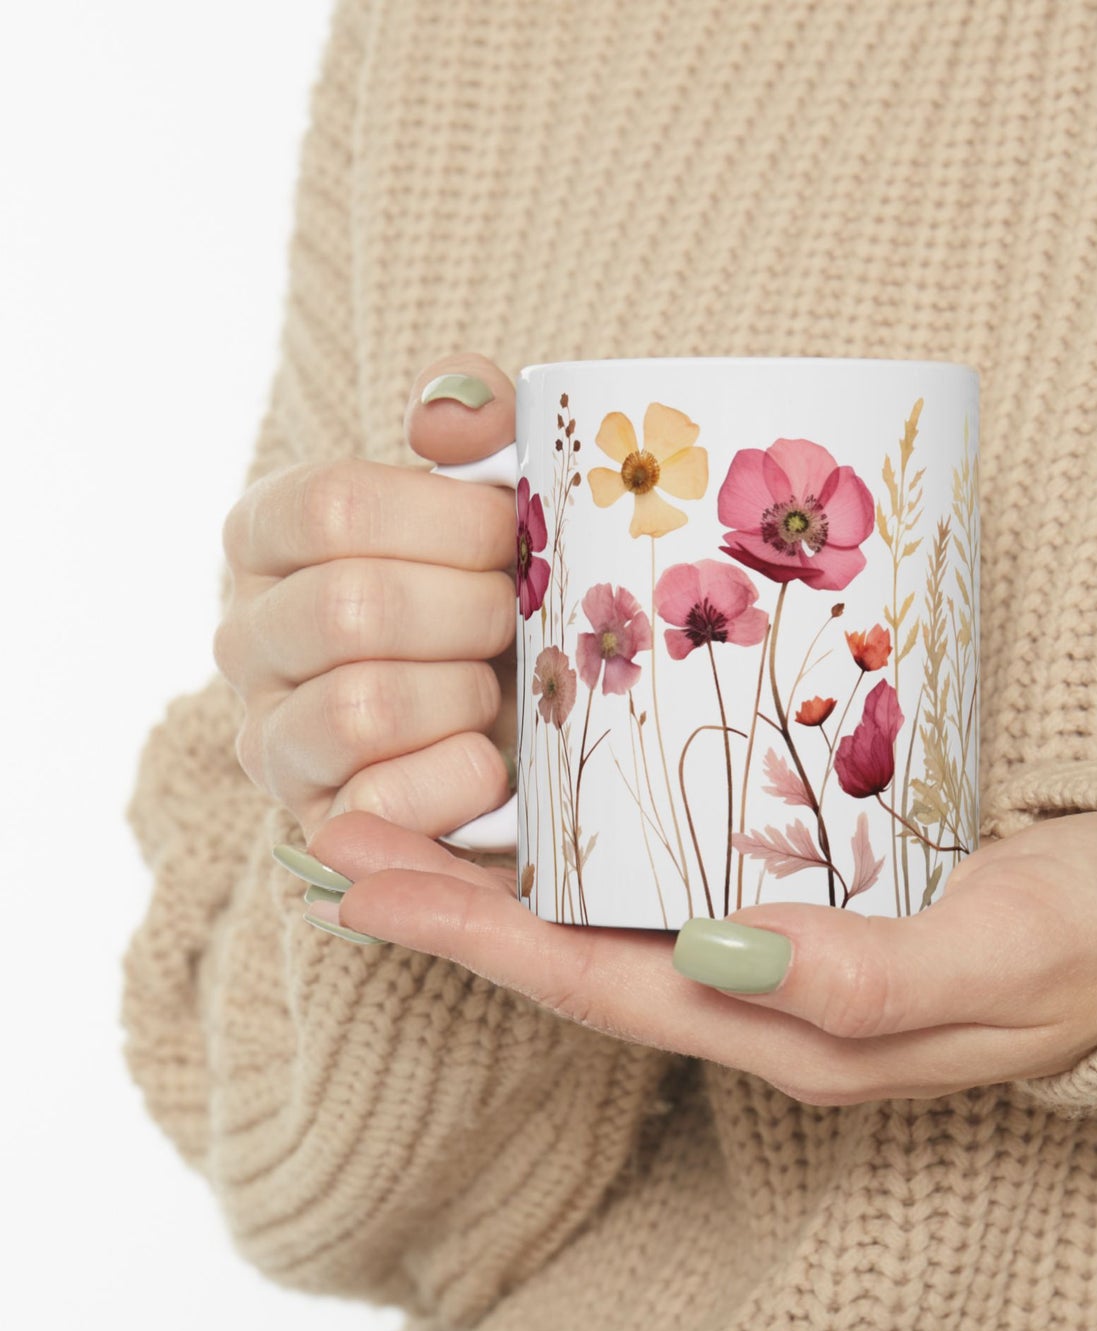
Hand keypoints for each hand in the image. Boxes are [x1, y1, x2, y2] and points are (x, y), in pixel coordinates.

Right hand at [215, 353, 519, 843]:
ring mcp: (271, 737)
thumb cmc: (500, 590)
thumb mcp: (497, 494)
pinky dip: (459, 778)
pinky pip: (380, 803)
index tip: (512, 533)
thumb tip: (444, 415)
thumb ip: (477, 423)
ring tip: (500, 689)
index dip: (449, 521)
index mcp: (271, 535)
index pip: (332, 506)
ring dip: (466, 696)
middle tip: (519, 618)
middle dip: (474, 613)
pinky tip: (493, 760)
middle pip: (353, 609)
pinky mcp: (316, 822)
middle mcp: (246, 635)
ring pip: (362, 707)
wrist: (523, 718)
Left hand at [298, 807, 1096, 1104]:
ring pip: (613, 918)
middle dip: (455, 903)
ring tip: (412, 808)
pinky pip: (674, 879)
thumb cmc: (1091, 939)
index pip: (599, 987)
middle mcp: (765, 996)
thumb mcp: (998, 957)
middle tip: (342, 831)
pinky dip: (596, 845)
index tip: (364, 882)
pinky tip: (560, 795)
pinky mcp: (812, 895)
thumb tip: (721, 954)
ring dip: (508, 873)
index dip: (476, 939)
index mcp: (791, 1027)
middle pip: (578, 955)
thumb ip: (865, 973)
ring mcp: (782, 950)